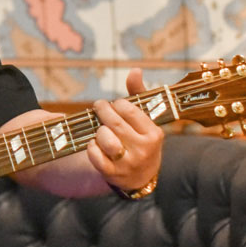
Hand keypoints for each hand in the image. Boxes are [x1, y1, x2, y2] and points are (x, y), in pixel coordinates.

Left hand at [86, 69, 163, 191]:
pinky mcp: (113, 174)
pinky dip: (91, 147)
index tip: (114, 104)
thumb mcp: (146, 119)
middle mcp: (143, 150)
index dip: (117, 104)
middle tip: (98, 106)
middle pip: (114, 123)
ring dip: (98, 131)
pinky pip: (95, 156)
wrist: (142, 176)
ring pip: (105, 139)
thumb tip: (134, 70)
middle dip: (102, 111)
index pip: (129, 110)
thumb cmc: (142, 139)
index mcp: (154, 134)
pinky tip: (94, 143)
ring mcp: (127, 163)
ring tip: (100, 128)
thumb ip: (139, 94)